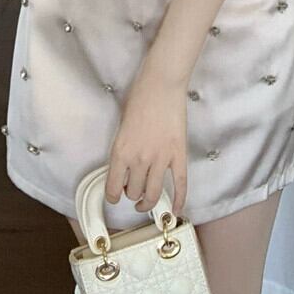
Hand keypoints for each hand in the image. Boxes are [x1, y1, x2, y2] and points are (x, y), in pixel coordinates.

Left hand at [104, 64, 187, 215]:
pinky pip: (180, 184)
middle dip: (131, 193)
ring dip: (148, 202)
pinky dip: (178, 200)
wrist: (162, 84)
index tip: (115, 195)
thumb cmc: (140, 97)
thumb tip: (125, 165)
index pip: (113, 187)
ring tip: (145, 202)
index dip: (113, 195)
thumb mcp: (122, 125)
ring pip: (153, 194)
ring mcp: (161, 159)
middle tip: (132, 189)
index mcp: (121, 151)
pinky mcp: (179, 154)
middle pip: (134, 191)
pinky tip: (175, 210)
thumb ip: (123, 147)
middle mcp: (140, 160)